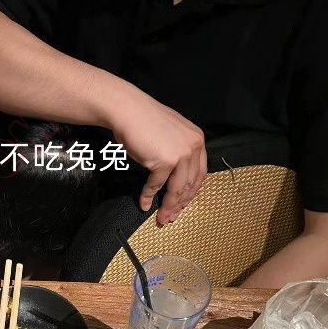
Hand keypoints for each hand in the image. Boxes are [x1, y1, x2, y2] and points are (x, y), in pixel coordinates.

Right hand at [107, 89, 206, 223]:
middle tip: (171, 217)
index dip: (190, 193)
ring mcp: (180, 154)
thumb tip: (173, 177)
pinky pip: (156, 184)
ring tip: (162, 218)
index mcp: (197, 140)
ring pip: (177, 189)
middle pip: (190, 184)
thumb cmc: (144, 120)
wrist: (128, 109)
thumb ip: (177, 152)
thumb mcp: (170, 134)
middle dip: (180, 204)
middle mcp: (193, 147)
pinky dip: (148, 196)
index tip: (182, 205)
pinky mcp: (165, 161)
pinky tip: (144, 204)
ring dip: (168, 206)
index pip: (199, 173)